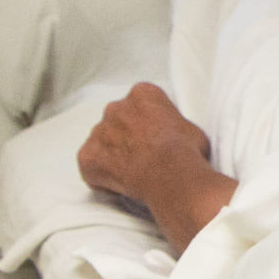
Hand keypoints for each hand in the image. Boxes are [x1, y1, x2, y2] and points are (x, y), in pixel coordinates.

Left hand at [77, 84, 237, 254]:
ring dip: (113, 154)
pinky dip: (100, 176)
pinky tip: (121, 185)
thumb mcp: (191, 127)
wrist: (172, 174)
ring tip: (133, 173)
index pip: (141, 102)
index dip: (150, 122)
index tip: (158, 137)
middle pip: (117, 119)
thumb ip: (172, 125)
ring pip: (102, 142)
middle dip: (126, 135)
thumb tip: (172, 136)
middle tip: (143, 156)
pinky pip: (90, 165)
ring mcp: (99, 132)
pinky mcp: (87, 157)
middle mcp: (115, 107)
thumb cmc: (187, 151)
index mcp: (143, 94)